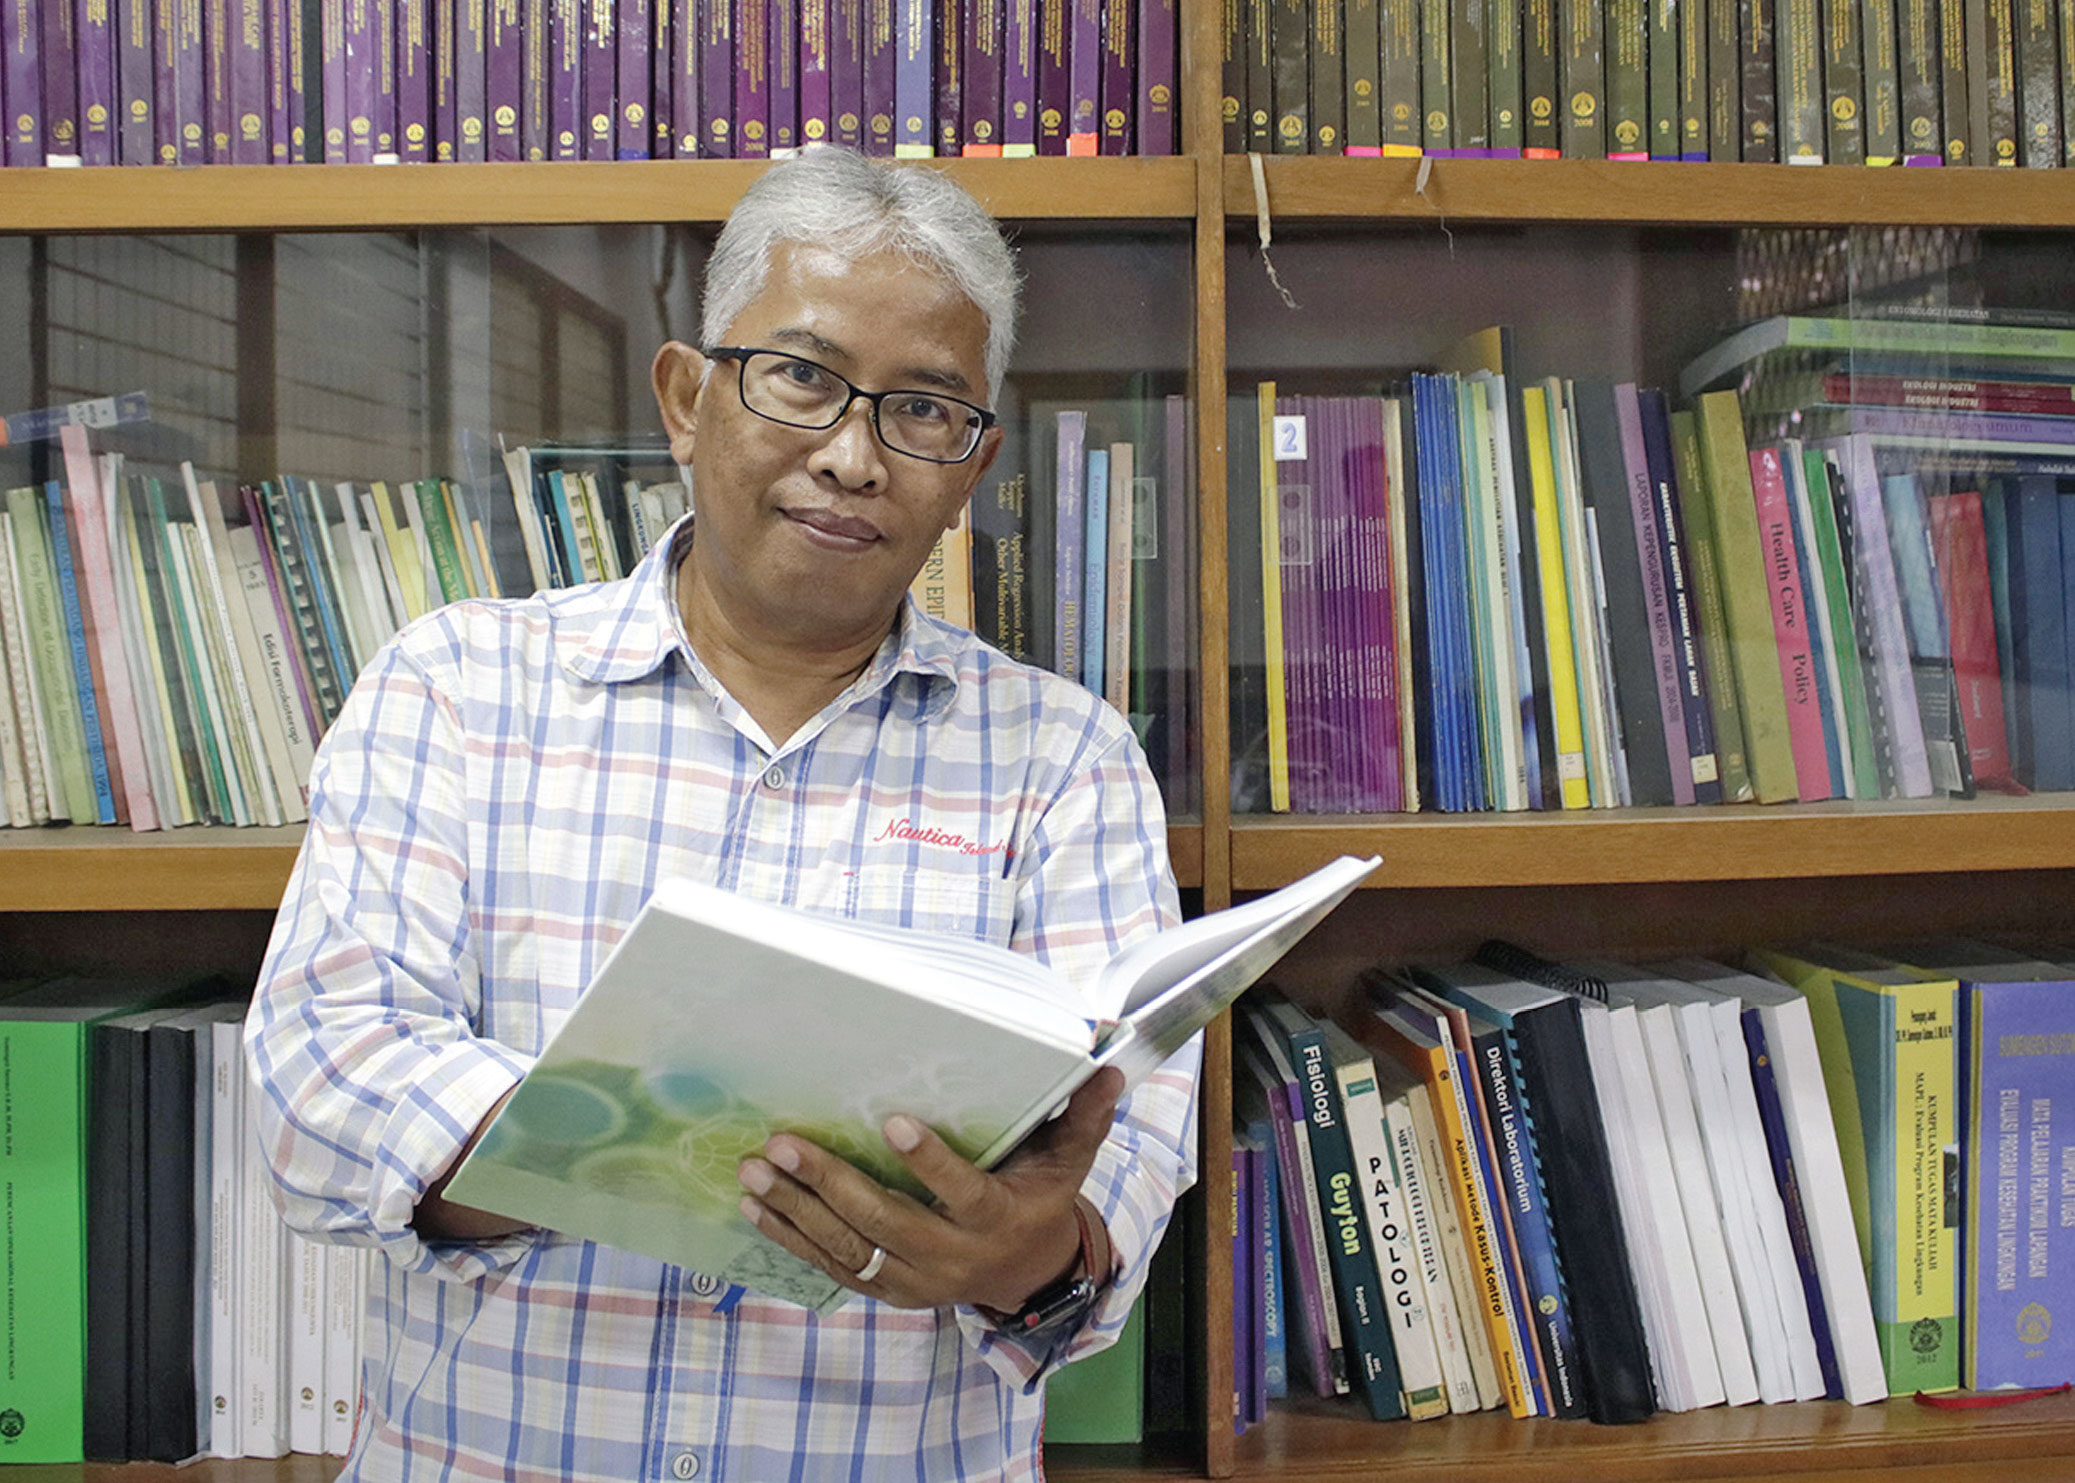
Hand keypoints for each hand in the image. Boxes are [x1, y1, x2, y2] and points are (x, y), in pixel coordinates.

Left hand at [734, 1066, 1123, 1311]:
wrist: (1026, 1278)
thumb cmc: (1040, 1201)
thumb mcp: (1068, 1162)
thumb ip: (1083, 1117)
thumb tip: (1107, 1066)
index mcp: (994, 1218)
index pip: (961, 1192)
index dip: (928, 1163)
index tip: (892, 1121)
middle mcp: (951, 1256)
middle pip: (885, 1222)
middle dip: (829, 1183)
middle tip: (783, 1144)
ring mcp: (913, 1279)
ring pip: (848, 1248)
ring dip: (796, 1209)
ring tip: (755, 1170)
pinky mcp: (886, 1289)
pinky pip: (832, 1267)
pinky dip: (790, 1238)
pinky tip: (755, 1207)